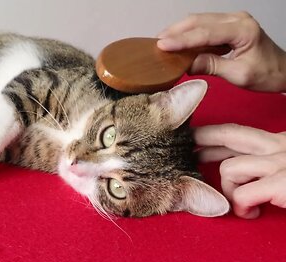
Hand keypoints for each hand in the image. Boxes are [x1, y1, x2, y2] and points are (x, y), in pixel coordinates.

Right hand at [157, 12, 285, 91]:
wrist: (283, 71)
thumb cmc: (266, 74)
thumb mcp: (238, 75)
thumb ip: (211, 66)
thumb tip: (185, 64)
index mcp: (243, 30)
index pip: (205, 33)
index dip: (182, 40)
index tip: (162, 45)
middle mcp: (238, 19)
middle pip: (199, 20)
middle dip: (175, 31)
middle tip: (155, 43)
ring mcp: (233, 20)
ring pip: (199, 20)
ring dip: (180, 30)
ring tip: (162, 42)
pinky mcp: (229, 25)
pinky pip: (204, 25)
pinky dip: (189, 33)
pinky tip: (177, 41)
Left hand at [194, 124, 285, 218]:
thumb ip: (264, 164)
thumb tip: (234, 169)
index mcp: (281, 141)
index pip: (237, 133)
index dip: (210, 136)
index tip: (191, 139)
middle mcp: (280, 145)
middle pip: (228, 134)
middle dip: (200, 138)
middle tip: (182, 148)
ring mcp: (281, 162)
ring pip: (229, 169)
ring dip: (230, 191)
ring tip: (246, 206)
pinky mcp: (283, 183)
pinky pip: (242, 195)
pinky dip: (242, 208)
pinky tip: (252, 213)